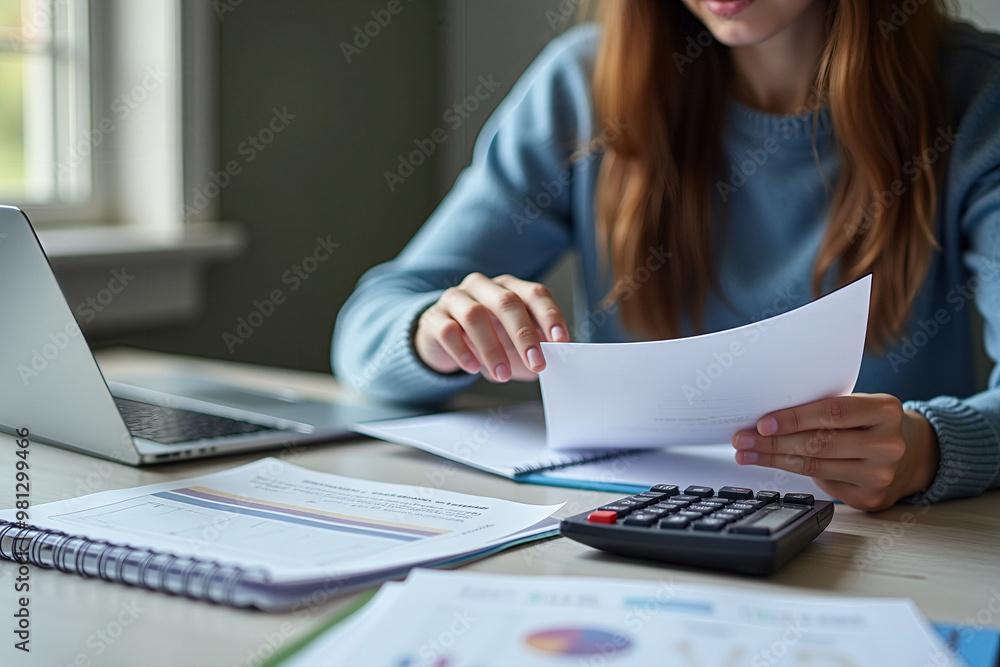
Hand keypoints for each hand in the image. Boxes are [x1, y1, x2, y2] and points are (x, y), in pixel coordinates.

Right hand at [415, 273, 569, 381]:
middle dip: (524, 335)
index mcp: (508, 287)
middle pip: (507, 302)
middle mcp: (482, 287)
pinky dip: (463, 351)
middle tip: (537, 363)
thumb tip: (556, 361)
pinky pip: (448, 331)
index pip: (535, 293)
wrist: (441, 339)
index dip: (550, 315)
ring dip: (493, 348)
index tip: (560, 340)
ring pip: (475, 315)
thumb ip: (535, 346)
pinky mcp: (434, 318)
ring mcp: (455, 299)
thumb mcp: (513, 341)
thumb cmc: (486, 337)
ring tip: (503, 374)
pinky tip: (473, 367)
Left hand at [731, 394, 939, 511]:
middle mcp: (888, 445)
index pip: (832, 413)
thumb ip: (825, 409)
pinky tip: (770, 464)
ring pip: (815, 467)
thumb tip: (769, 417)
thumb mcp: (859, 406)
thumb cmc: (870, 424)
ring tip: (747, 452)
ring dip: (773, 459)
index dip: (794, 418)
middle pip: (819, 443)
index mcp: (885, 411)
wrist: (911, 455)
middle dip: (774, 442)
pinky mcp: (869, 498)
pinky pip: (821, 484)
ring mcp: (881, 475)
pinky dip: (790, 472)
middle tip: (743, 439)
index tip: (762, 422)